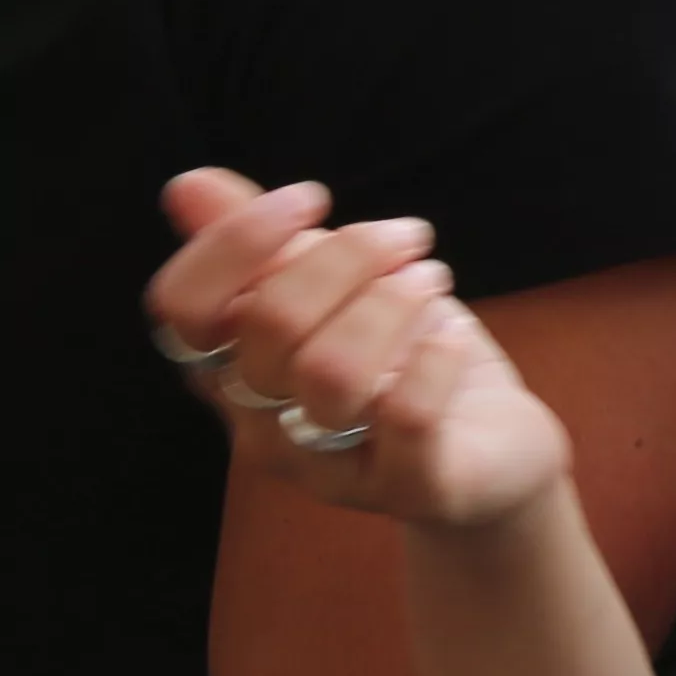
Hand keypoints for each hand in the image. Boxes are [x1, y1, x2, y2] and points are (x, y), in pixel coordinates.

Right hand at [151, 166, 577, 531]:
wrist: (492, 451)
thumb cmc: (402, 359)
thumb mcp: (338, 291)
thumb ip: (263, 246)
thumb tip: (189, 186)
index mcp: (230, 368)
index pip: (183, 307)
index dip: (236, 241)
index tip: (312, 196)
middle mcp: (262, 425)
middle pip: (268, 324)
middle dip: (347, 256)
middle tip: (408, 236)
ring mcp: (329, 465)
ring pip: (330, 373)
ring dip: (391, 303)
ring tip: (432, 279)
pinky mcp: (409, 488)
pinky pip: (405, 420)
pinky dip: (435, 360)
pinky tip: (455, 337)